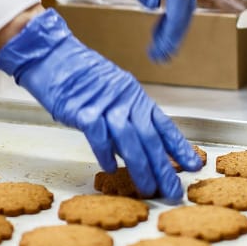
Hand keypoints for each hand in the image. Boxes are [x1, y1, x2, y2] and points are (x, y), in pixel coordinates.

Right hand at [0, 9, 202, 197]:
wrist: (52, 55)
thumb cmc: (77, 75)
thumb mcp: (109, 93)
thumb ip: (122, 118)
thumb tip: (129, 150)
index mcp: (134, 96)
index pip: (163, 125)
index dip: (179, 147)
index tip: (194, 165)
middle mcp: (125, 100)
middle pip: (150, 138)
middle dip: (164, 168)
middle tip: (173, 190)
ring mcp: (105, 104)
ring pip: (130, 140)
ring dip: (141, 167)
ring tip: (148, 189)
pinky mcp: (84, 110)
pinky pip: (99, 136)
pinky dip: (106, 153)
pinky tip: (111, 169)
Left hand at [102, 0, 195, 61]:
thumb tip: (152, 5)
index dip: (173, 21)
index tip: (164, 42)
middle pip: (187, 3)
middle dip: (175, 32)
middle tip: (160, 56)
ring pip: (186, 3)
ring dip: (174, 29)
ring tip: (160, 52)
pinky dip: (172, 17)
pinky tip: (160, 32)